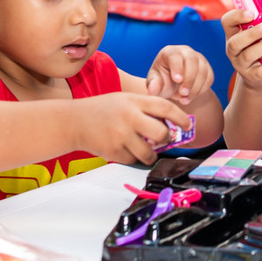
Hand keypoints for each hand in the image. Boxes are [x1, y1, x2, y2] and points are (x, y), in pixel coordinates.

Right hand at [76, 93, 194, 165]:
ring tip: (146, 149)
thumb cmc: (102, 109)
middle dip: (166, 139)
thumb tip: (171, 124)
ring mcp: (120, 136)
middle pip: (161, 133)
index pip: (165, 107)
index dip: (181, 117)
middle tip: (163, 139)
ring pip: (149, 153)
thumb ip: (146, 109)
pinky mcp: (113, 152)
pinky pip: (133, 160)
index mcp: (134, 101)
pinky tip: (126, 149)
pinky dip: (133, 158)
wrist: (73, 121)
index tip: (188, 125)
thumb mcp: (126, 100)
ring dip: (151, 154)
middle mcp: (128, 117)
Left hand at [146, 45, 213, 103]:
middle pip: (192, 60)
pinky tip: (191, 97)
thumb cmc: (162, 82)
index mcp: (170, 52)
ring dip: (195, 87)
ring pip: (203, 70)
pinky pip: (209, 78)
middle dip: (189, 78)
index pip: (175, 55)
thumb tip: (152, 90)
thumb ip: (153, 85)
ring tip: (185, 99)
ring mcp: (199, 59)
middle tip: (183, 93)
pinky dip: (201, 90)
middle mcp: (186, 52)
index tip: (177, 80)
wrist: (174, 86)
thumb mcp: (155, 83)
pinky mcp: (207, 68)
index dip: (177, 67)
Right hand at [221, 8, 261, 91]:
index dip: (236, 16)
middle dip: (252, 33)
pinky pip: (260, 71)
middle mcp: (233, 49)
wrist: (260, 76)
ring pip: (248, 56)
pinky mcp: (252, 76)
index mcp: (233, 34)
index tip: (251, 13)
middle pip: (236, 42)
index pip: (227, 22)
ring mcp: (241, 65)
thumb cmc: (260, 45)